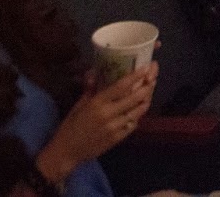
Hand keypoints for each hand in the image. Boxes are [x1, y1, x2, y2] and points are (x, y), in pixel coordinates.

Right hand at [39, 63, 158, 176]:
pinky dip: (138, 115)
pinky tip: (139, 109)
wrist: (66, 153)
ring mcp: (115, 127)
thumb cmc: (70, 127)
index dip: (136, 76)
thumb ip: (89, 89)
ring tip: (149, 92)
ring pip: (138, 111)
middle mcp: (108, 114)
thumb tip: (94, 72)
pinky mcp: (118, 138)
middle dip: (147, 86)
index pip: (121, 86)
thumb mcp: (78, 106)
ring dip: (146, 100)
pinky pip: (134, 124)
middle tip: (153, 78)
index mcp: (97, 103)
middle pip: (135, 97)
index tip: (147, 67)